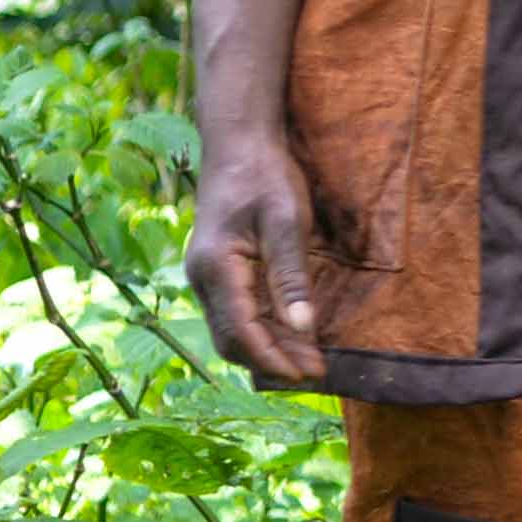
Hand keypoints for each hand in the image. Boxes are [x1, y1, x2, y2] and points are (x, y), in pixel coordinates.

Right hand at [186, 124, 329, 386]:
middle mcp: (204, 279)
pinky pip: (239, 312)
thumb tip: (304, 328)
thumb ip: (292, 276)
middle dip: (273, 361)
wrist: (238, 146)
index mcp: (217, 268)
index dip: (274, 358)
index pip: (242, 330)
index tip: (308, 376)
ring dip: (270, 348)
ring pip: (234, 329)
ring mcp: (208, 277)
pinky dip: (265, 329)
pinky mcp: (219, 273)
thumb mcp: (286, 222)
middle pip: (233, 338)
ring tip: (310, 362)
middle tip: (316, 374)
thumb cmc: (264, 177)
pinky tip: (294, 335)